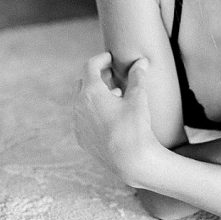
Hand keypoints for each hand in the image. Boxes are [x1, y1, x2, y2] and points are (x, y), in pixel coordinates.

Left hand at [73, 52, 154, 184]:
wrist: (130, 161)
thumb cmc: (135, 126)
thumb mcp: (138, 97)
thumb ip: (138, 76)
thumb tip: (142, 61)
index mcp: (91, 92)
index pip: (90, 66)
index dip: (101, 59)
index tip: (110, 58)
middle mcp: (79, 107)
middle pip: (83, 83)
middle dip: (97, 76)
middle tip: (113, 76)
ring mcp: (78, 124)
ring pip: (82, 101)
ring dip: (95, 94)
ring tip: (115, 96)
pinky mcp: (81, 138)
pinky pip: (83, 118)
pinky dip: (93, 111)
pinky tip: (109, 116)